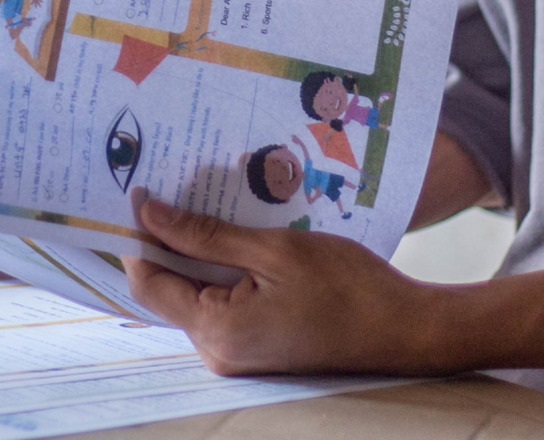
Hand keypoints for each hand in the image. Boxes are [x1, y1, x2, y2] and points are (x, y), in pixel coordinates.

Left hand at [121, 193, 450, 375]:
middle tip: (179, 188)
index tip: (144, 192)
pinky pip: (222, 305)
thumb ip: (206, 236)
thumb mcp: (274, 249)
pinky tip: (243, 240)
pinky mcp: (255, 348)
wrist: (404, 329)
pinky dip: (225, 272)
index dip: (139, 237)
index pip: (148, 282)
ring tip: (217, 208)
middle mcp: (218, 351)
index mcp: (217, 330)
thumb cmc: (348, 287)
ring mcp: (237, 354)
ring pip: (196, 294)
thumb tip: (150, 215)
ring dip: (202, 254)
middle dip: (171, 240)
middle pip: (169, 289)